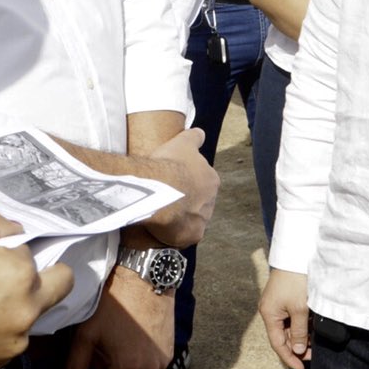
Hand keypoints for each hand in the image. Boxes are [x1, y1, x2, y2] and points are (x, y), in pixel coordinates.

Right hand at [0, 208, 72, 368]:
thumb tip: (13, 229)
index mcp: (20, 273)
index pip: (32, 249)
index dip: (10, 247)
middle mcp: (28, 309)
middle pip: (60, 284)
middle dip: (44, 274)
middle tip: (4, 274)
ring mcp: (17, 340)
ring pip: (34, 311)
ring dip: (17, 302)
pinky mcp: (1, 362)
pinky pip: (13, 335)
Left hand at [60, 265, 173, 368]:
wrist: (145, 275)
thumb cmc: (114, 302)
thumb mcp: (87, 334)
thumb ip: (74, 368)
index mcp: (130, 368)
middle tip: (97, 357)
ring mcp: (163, 362)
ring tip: (112, 347)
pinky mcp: (168, 352)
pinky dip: (135, 365)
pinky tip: (126, 341)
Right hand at [139, 126, 217, 247]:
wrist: (158, 190)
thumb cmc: (169, 164)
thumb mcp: (182, 142)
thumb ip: (193, 138)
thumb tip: (200, 132)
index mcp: (211, 179)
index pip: (202, 182)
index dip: (187, 183)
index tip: (174, 182)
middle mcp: (211, 200)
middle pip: (199, 202)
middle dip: (186, 201)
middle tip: (167, 199)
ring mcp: (203, 219)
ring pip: (192, 219)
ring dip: (181, 218)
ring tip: (162, 215)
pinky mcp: (192, 235)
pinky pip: (185, 236)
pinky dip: (176, 234)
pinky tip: (163, 229)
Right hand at [258, 268, 311, 368]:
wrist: (296, 255)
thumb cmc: (296, 281)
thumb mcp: (300, 309)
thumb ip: (299, 332)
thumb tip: (297, 351)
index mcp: (269, 315)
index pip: (278, 344)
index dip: (289, 358)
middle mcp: (270, 311)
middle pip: (283, 337)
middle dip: (297, 348)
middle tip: (313, 356)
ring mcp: (276, 305)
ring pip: (288, 329)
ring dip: (300, 338)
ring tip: (315, 344)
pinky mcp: (284, 300)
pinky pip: (291, 319)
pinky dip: (301, 327)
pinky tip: (312, 330)